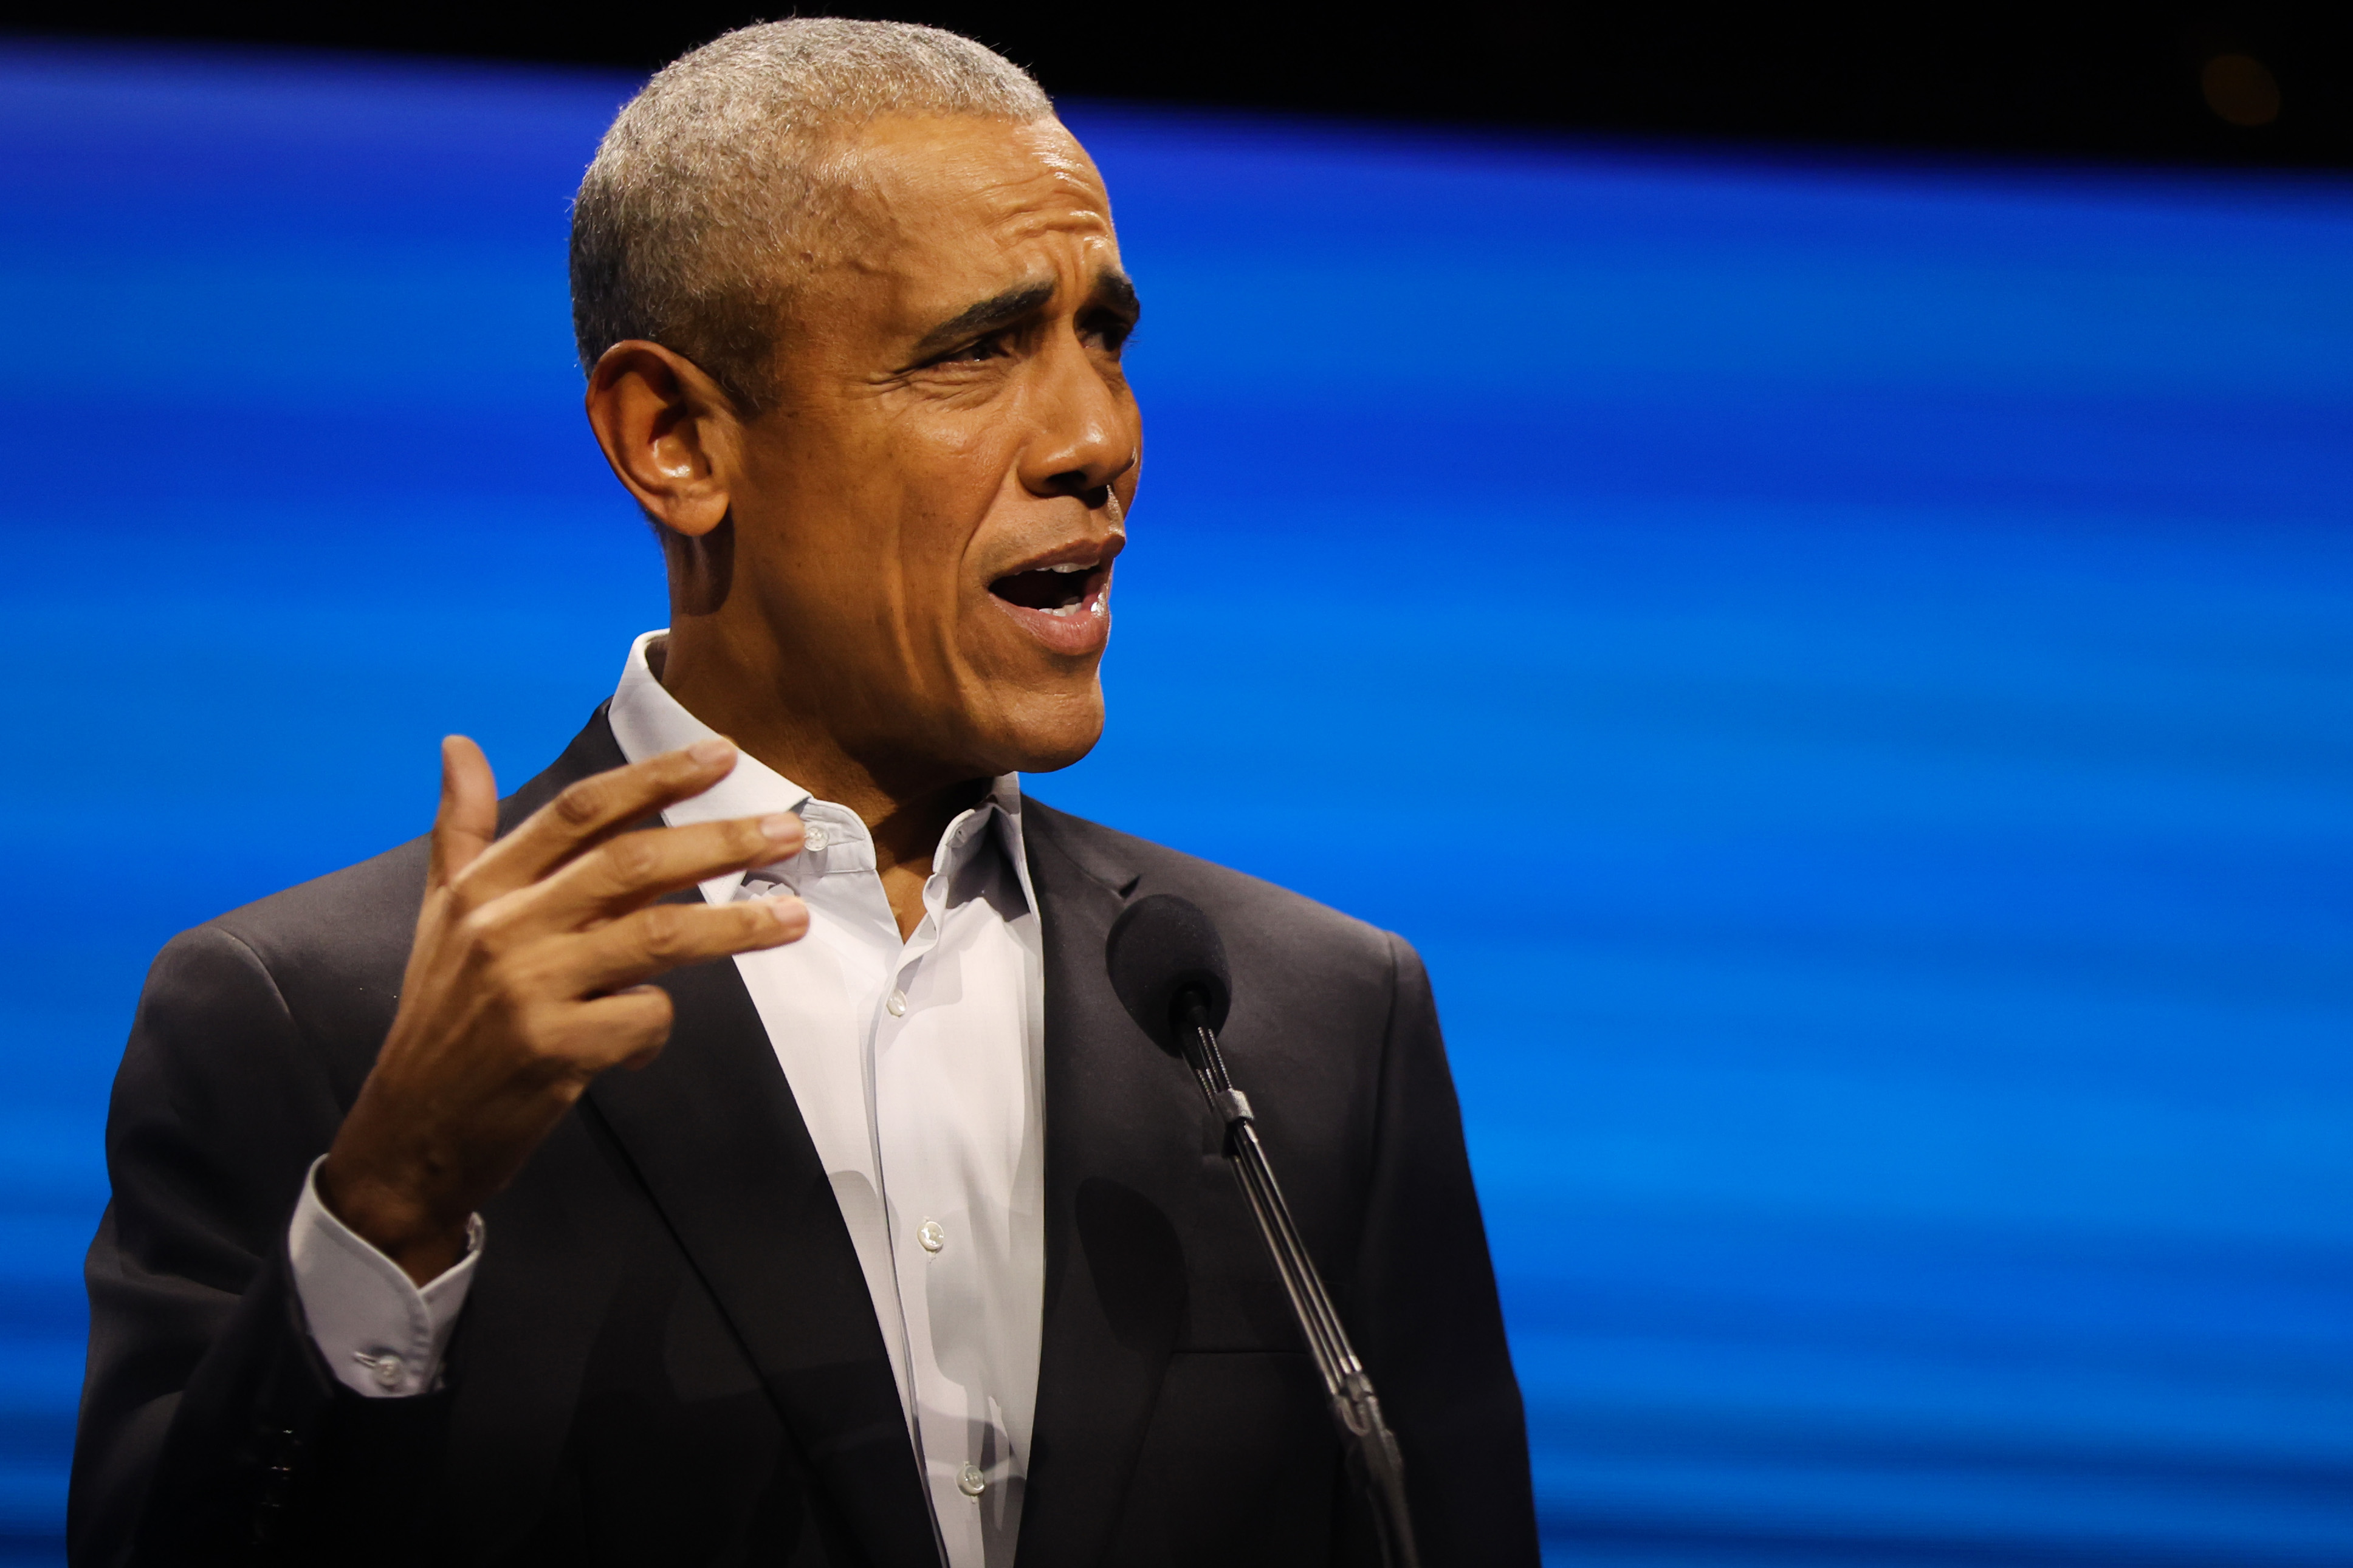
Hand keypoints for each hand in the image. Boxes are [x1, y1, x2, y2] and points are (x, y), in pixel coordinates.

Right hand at [319, 734, 807, 1283]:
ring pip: (655, 935)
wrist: (410, 1131)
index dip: (654, 777)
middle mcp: (503, 927)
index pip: (579, 812)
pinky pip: (643, 1018)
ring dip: (735, 923)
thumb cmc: (442, 1018)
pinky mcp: (554, 1050)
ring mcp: (529, 988)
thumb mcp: (441, 915)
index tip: (719, 754)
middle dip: (719, 841)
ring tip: (793, 916)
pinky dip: (657, 1025)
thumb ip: (461, 827)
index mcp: (482, 888)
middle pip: (630, 863)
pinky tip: (640, 1040)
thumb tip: (459, 744)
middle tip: (786, 832)